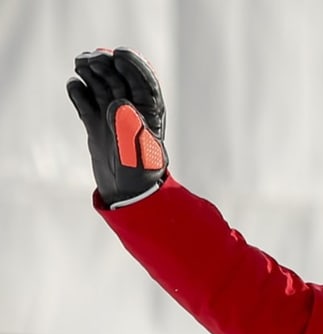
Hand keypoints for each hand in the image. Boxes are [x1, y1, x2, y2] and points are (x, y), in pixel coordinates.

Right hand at [67, 48, 166, 206]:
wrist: (127, 193)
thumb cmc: (140, 174)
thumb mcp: (137, 151)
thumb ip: (128, 126)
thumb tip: (117, 102)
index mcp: (150, 114)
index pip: (144, 82)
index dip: (133, 65)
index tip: (119, 54)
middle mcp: (131, 111)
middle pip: (120, 79)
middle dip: (107, 65)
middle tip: (92, 59)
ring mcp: (112, 116)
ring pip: (101, 86)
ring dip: (92, 73)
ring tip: (80, 64)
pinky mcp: (95, 123)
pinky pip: (86, 102)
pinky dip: (79, 92)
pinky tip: (74, 86)